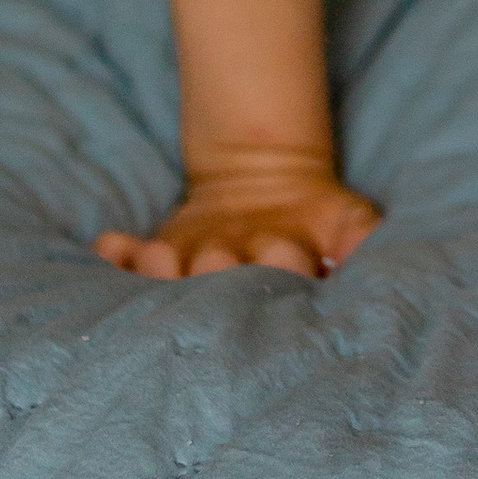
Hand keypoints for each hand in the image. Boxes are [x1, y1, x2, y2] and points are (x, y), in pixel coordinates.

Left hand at [94, 149, 379, 280]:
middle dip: (214, 270)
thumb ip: (364, 240)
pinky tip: (112, 246)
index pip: (275, 282)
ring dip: (160, 267)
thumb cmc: (316, 215)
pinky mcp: (155, 259)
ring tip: (164, 252)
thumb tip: (365, 257)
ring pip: (165, 278)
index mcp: (274, 288)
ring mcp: (185, 277)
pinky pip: (124, 263)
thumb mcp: (351, 221)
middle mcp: (222, 292)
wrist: (267, 186)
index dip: (278, 266)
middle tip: (220, 252)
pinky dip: (115, 256)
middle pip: (213, 285)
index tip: (282, 247)